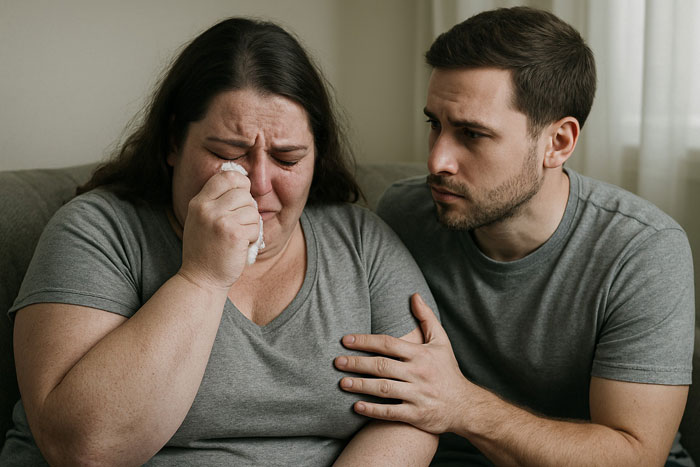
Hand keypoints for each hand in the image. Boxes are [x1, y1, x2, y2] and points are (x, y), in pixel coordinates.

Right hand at [178, 170, 260, 289]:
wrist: (201, 279)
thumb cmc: (206, 250)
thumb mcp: (201, 219)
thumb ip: (216, 200)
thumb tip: (241, 178)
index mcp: (199, 202)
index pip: (226, 176)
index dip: (240, 182)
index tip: (242, 195)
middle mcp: (207, 208)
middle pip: (244, 193)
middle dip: (248, 209)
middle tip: (239, 225)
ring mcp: (220, 220)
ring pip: (252, 210)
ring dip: (251, 225)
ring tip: (237, 237)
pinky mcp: (234, 234)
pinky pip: (255, 226)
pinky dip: (252, 238)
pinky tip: (240, 246)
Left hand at [335, 294, 470, 433]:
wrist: (465, 406)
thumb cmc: (448, 371)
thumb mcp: (441, 341)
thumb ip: (426, 318)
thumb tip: (414, 295)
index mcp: (421, 354)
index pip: (388, 344)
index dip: (365, 341)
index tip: (346, 340)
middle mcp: (418, 374)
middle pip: (381, 366)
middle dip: (357, 363)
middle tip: (337, 361)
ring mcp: (417, 395)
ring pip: (383, 389)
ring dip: (361, 386)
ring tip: (342, 383)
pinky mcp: (416, 415)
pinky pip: (391, 413)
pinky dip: (373, 410)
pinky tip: (356, 406)